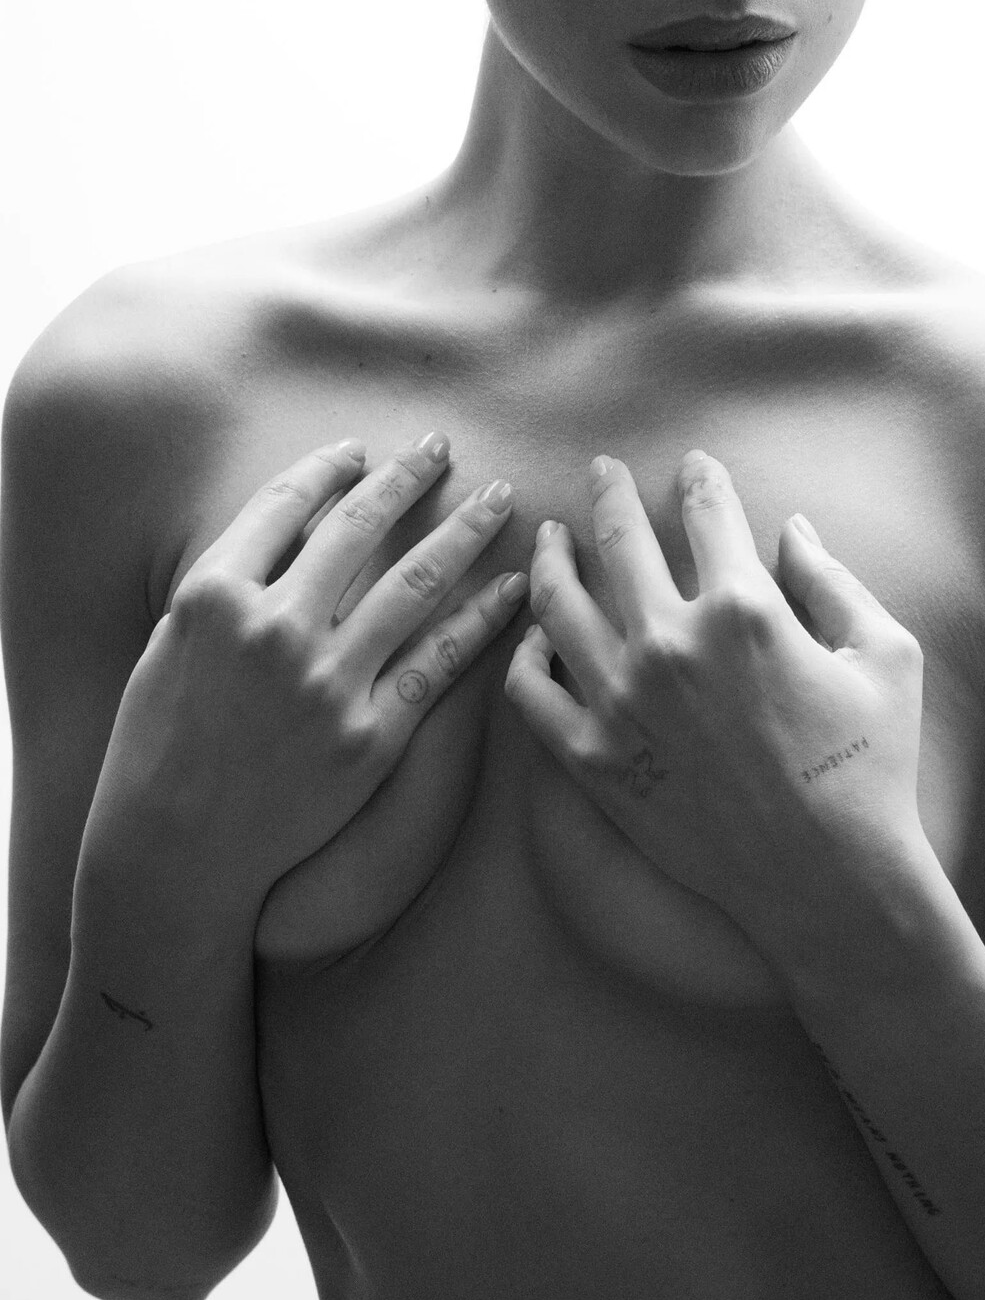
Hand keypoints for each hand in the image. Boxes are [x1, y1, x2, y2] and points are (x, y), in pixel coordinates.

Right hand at [87, 435, 526, 915]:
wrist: (174, 852)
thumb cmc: (159, 746)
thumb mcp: (170, 644)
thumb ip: (227, 584)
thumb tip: (288, 528)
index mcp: (214, 594)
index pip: (285, 504)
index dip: (329, 468)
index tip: (361, 451)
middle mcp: (274, 628)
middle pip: (357, 528)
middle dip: (408, 478)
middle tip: (442, 447)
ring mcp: (327, 683)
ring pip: (416, 583)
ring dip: (465, 531)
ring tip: (500, 497)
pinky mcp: (371, 736)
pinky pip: (441, 661)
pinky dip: (483, 618)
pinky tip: (511, 587)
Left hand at [504, 450, 925, 945]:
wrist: (832, 882)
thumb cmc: (874, 768)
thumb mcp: (887, 655)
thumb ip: (834, 581)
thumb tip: (792, 530)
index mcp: (744, 608)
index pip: (707, 513)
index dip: (700, 479)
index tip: (693, 466)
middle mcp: (670, 644)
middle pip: (617, 539)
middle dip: (607, 492)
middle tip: (601, 470)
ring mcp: (622, 703)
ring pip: (558, 605)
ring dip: (550, 557)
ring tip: (549, 536)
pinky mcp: (593, 761)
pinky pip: (532, 694)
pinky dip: (526, 656)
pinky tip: (535, 637)